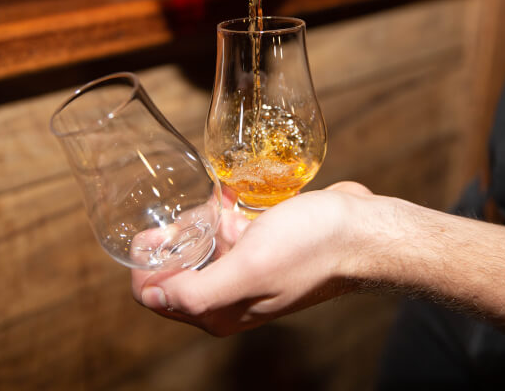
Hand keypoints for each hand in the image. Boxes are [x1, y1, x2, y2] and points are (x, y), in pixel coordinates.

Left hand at [131, 181, 374, 335]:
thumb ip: (199, 290)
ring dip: (193, 220)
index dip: (143, 266)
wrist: (362, 231)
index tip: (147, 233)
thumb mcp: (250, 269)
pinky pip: (224, 228)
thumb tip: (151, 295)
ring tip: (203, 199)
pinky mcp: (259, 245)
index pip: (156, 295)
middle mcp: (229, 294)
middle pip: (174, 268)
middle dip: (168, 239)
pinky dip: (218, 210)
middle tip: (175, 211)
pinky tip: (223, 192)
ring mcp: (245, 268)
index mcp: (220, 311)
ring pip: (198, 244)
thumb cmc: (312, 248)